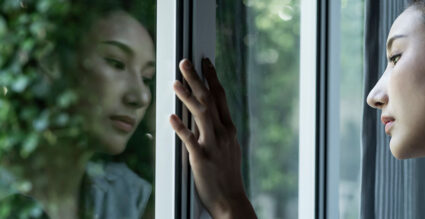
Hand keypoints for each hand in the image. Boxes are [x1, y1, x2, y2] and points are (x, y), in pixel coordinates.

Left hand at [169, 58, 256, 218]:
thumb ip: (219, 130)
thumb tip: (208, 116)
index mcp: (229, 129)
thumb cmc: (228, 174)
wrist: (231, 199)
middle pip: (210, 99)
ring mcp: (213, 145)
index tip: (205, 63)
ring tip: (175, 81)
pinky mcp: (202, 158)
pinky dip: (180, 127)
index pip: (220, 97)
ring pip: (201, 113)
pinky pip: (190, 140)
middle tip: (186, 62)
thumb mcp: (229, 147)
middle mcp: (223, 133)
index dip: (212, 78)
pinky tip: (170, 117)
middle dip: (197, 78)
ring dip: (187, 96)